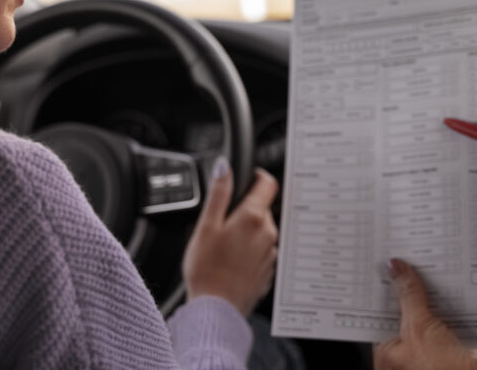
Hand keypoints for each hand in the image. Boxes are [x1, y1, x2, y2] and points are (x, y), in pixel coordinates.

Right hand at [182, 158, 278, 316]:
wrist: (216, 309)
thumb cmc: (207, 269)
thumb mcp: (206, 225)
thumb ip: (218, 193)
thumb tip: (224, 166)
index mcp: (254, 217)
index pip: (268, 183)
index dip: (257, 176)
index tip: (246, 179)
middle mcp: (268, 233)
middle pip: (262, 208)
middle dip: (245, 209)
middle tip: (221, 222)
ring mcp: (270, 253)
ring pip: (261, 231)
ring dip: (247, 232)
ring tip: (223, 246)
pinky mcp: (268, 271)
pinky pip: (260, 252)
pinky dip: (249, 252)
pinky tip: (230, 262)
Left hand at [374, 259, 476, 369]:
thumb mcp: (419, 327)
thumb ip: (409, 296)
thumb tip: (396, 269)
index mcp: (387, 353)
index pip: (379, 314)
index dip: (382, 290)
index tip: (386, 267)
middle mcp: (405, 354)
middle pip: (403, 313)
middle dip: (407, 291)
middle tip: (407, 263)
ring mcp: (429, 352)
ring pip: (426, 317)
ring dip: (430, 298)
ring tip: (428, 271)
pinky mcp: (451, 351)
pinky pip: (445, 323)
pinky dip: (448, 309)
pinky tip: (450, 291)